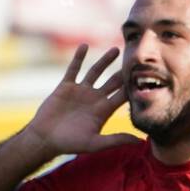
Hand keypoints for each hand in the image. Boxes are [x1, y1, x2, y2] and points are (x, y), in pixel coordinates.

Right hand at [25, 45, 142, 155]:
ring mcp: (80, 91)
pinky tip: (85, 46)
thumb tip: (140, 140)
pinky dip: (79, 58)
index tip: (145, 76)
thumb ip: (116, 140)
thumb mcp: (95, 143)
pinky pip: (74, 69)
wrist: (44, 139)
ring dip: (105, 61)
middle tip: (136, 59)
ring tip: (116, 50)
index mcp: (103, 111)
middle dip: (123, 71)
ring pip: (96, 72)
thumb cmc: (69, 144)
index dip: (133, 87)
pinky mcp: (66, 87)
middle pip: (113, 82)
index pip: (122, 96)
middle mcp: (94, 99)